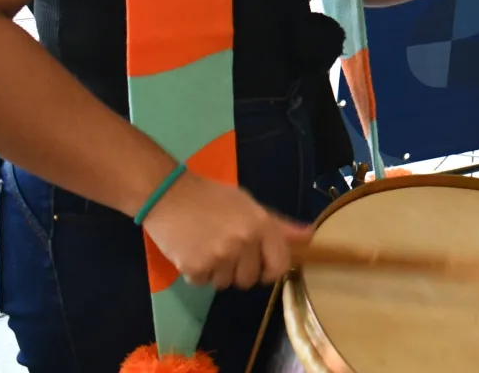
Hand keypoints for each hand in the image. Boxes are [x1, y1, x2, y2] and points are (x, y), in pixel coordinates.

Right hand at [142, 169, 311, 289]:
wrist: (169, 194)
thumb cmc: (212, 197)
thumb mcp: (249, 205)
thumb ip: (278, 225)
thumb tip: (309, 235)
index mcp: (260, 225)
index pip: (279, 265)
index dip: (270, 271)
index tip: (260, 268)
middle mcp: (243, 242)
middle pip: (249, 280)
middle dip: (238, 270)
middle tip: (225, 250)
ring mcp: (219, 256)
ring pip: (225, 284)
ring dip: (216, 272)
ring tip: (206, 247)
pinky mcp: (194, 267)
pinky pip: (202, 282)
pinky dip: (196, 272)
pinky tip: (191, 250)